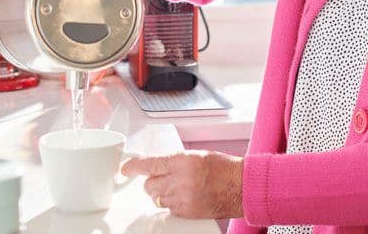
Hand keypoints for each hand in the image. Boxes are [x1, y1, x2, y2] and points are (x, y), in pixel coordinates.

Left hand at [121, 151, 244, 218]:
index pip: (150, 164)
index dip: (134, 167)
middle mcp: (180, 180)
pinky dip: (173, 204)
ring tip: (181, 188)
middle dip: (154, 182)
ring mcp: (182, 198)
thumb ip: (177, 160)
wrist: (241, 186)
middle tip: (166, 179)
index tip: (126, 169)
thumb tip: (158, 165)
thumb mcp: (199, 155)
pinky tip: (186, 197)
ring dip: (164, 193)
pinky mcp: (185, 212)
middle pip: (149, 185)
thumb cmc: (226, 169)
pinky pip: (168, 209)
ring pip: (157, 198)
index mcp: (183, 161)